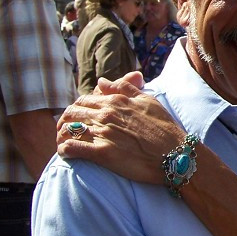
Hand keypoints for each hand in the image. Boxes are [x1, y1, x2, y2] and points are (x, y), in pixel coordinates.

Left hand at [57, 74, 182, 183]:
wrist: (175, 154)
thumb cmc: (165, 128)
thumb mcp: (147, 101)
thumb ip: (124, 88)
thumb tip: (102, 82)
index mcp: (115, 101)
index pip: (84, 99)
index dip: (77, 108)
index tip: (79, 117)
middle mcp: (106, 115)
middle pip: (72, 113)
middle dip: (64, 121)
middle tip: (65, 130)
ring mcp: (102, 133)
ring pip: (68, 129)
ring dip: (61, 134)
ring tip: (63, 141)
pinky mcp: (101, 153)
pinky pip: (72, 149)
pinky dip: (64, 150)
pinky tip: (66, 153)